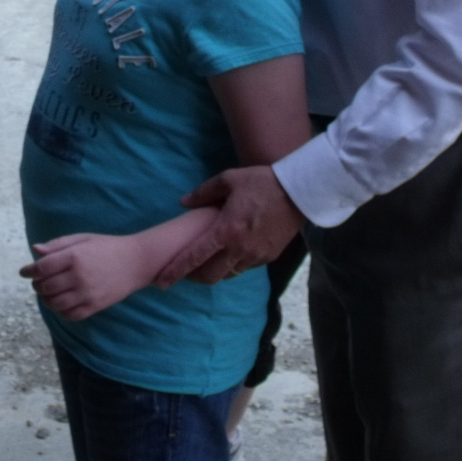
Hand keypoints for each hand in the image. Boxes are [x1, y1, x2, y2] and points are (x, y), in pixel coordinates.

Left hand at [20, 233, 151, 319]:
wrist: (136, 261)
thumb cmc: (107, 246)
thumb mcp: (82, 239)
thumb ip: (58, 245)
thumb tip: (35, 250)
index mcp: (74, 256)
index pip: (42, 267)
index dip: (29, 271)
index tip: (24, 272)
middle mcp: (79, 276)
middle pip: (46, 287)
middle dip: (36, 285)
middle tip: (37, 281)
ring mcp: (87, 293)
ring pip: (55, 303)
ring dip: (46, 299)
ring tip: (47, 292)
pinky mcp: (95, 306)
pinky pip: (70, 314)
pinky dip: (61, 310)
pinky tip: (62, 302)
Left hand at [154, 165, 303, 286]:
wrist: (300, 192)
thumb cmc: (262, 183)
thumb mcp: (229, 180)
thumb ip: (203, 193)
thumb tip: (183, 202)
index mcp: (226, 230)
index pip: (194, 257)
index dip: (175, 271)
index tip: (161, 281)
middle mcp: (240, 249)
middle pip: (209, 276)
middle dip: (192, 278)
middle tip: (183, 272)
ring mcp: (256, 256)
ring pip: (228, 274)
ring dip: (213, 272)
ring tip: (205, 263)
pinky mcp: (269, 257)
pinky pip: (244, 268)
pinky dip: (232, 265)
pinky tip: (229, 254)